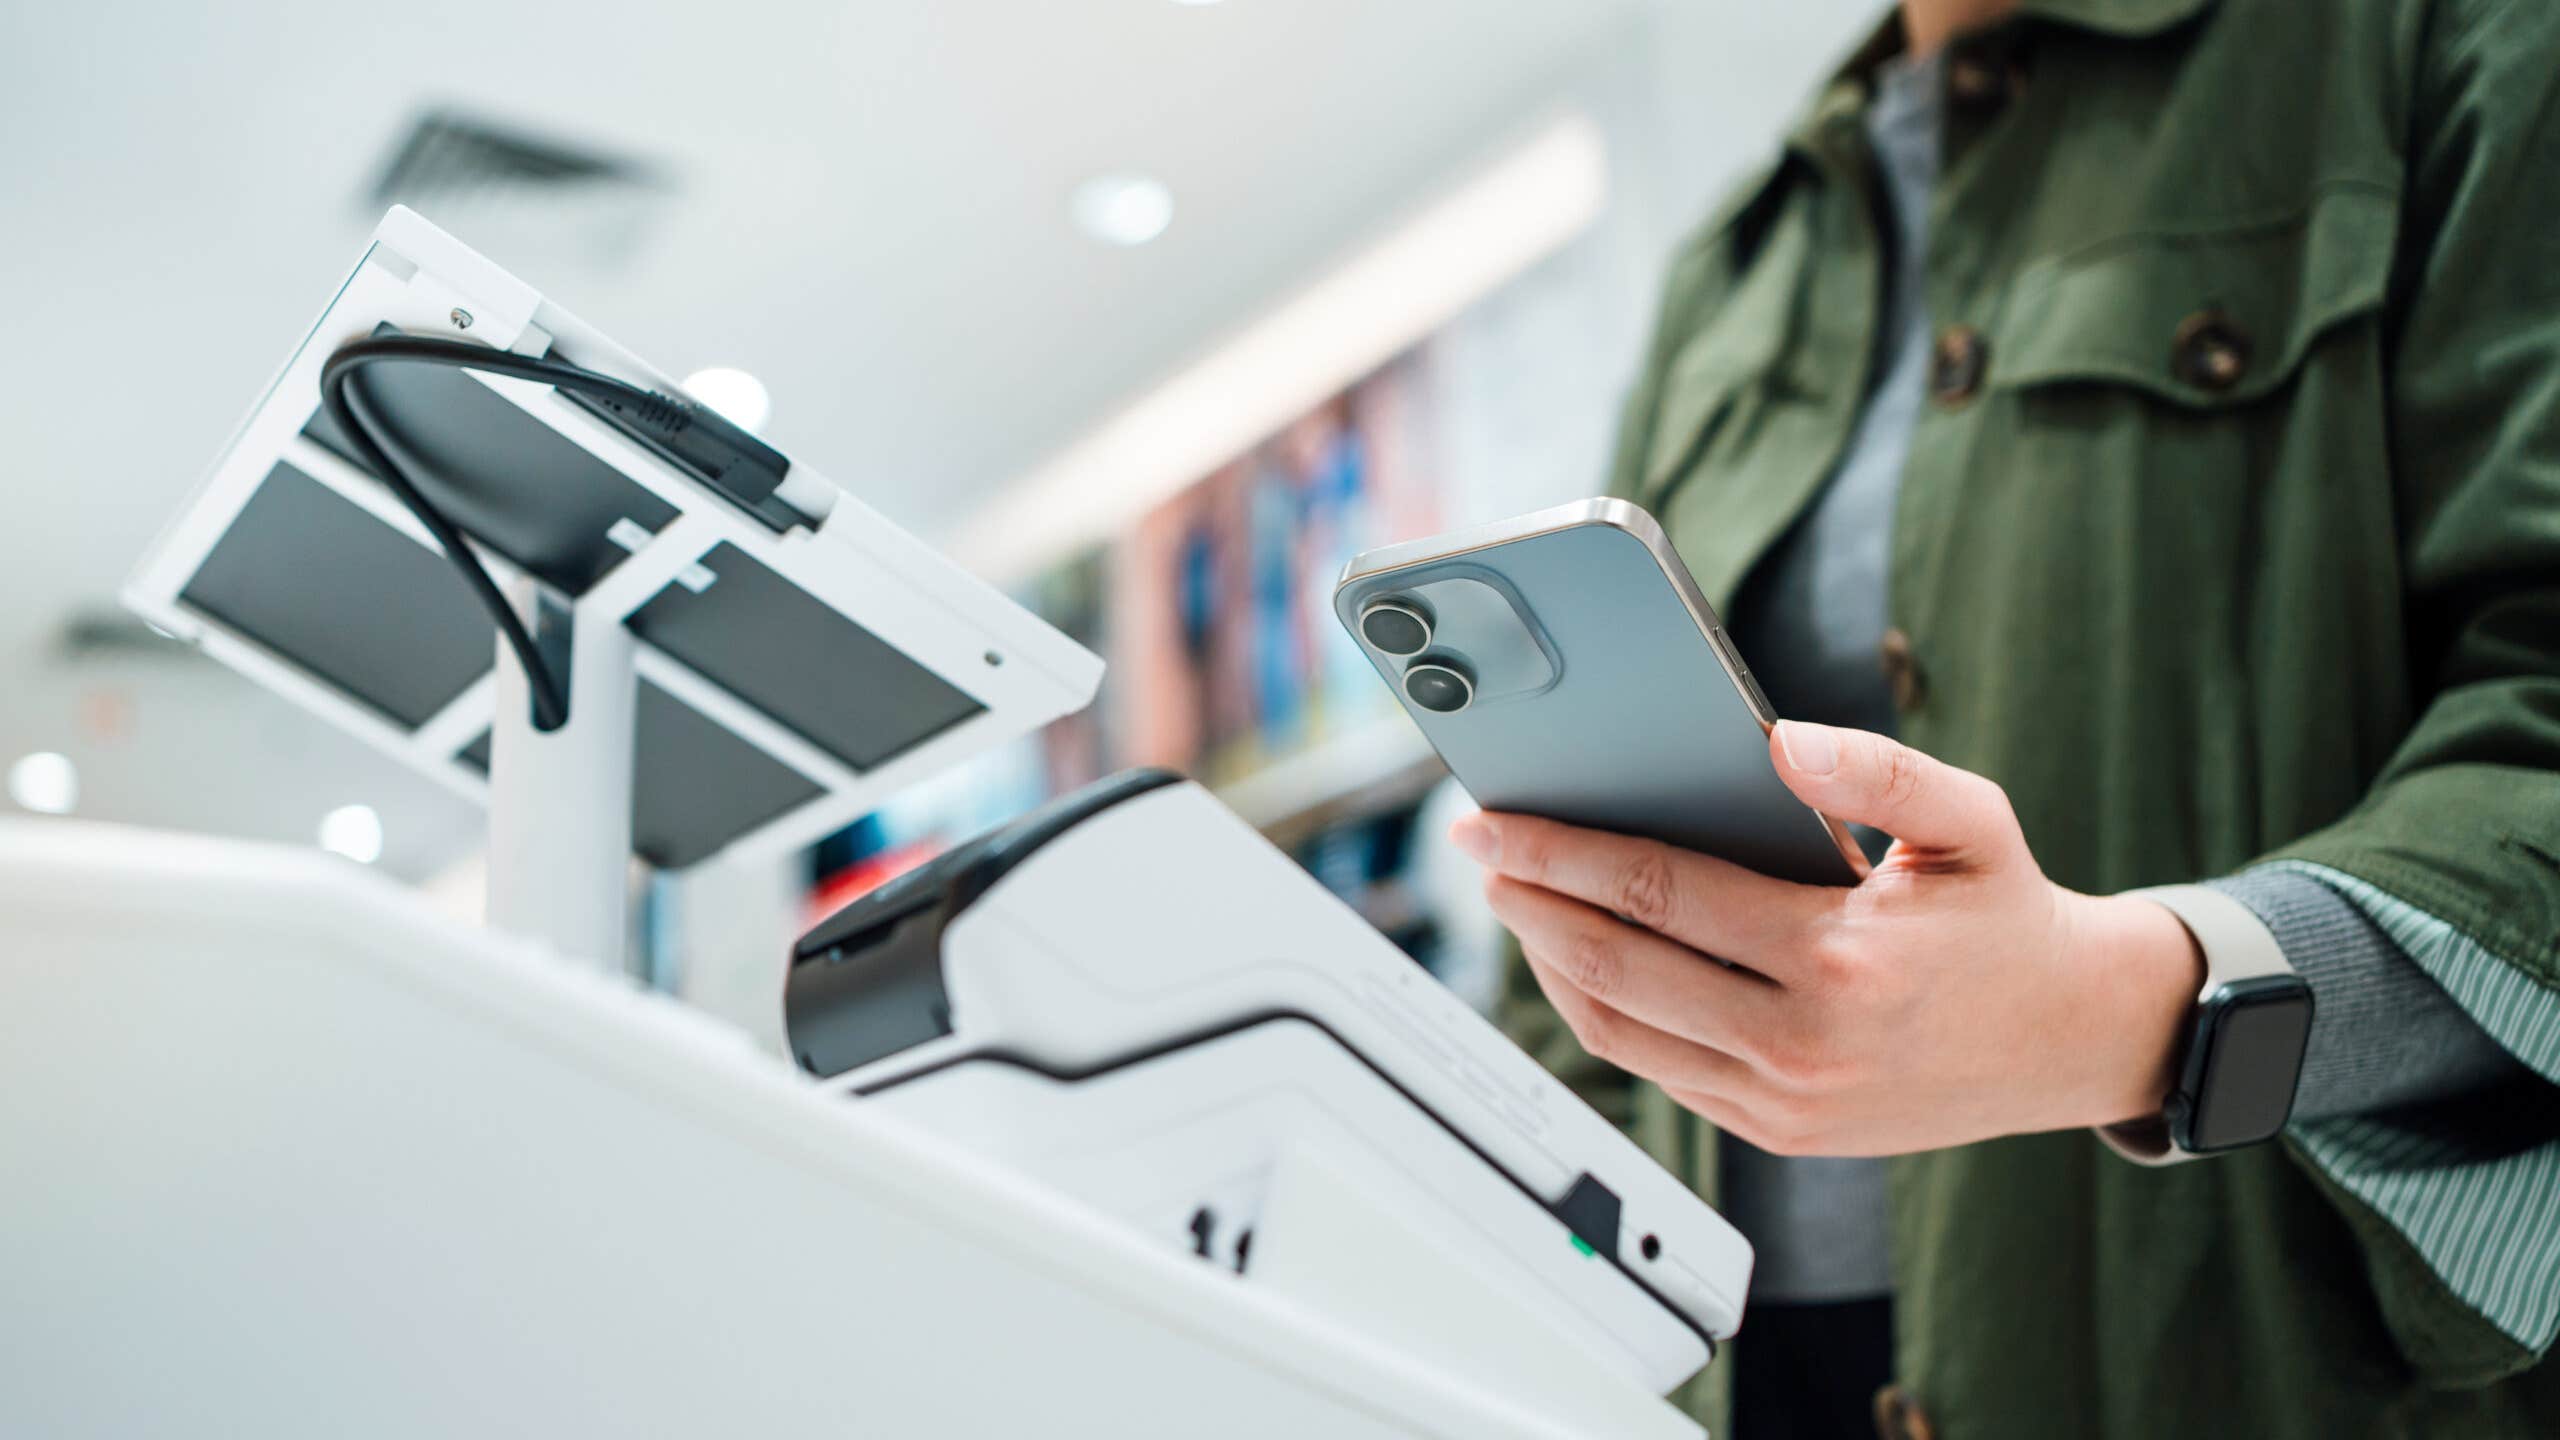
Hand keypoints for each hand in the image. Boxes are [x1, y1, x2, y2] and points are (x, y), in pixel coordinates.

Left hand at [1450, 720, 2204, 1156]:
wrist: (2074, 1039)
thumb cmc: (2010, 917)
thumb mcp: (1972, 817)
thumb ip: (1876, 768)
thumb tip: (1778, 741)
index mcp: (1839, 956)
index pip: (1658, 893)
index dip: (1562, 851)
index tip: (1499, 821)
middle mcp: (1802, 1040)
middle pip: (1617, 965)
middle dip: (1530, 901)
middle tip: (1480, 851)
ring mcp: (1784, 1100)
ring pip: (1620, 1031)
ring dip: (1550, 964)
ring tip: (1517, 902)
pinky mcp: (1779, 1132)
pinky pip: (1658, 1071)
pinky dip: (1602, 1016)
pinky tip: (1578, 962)